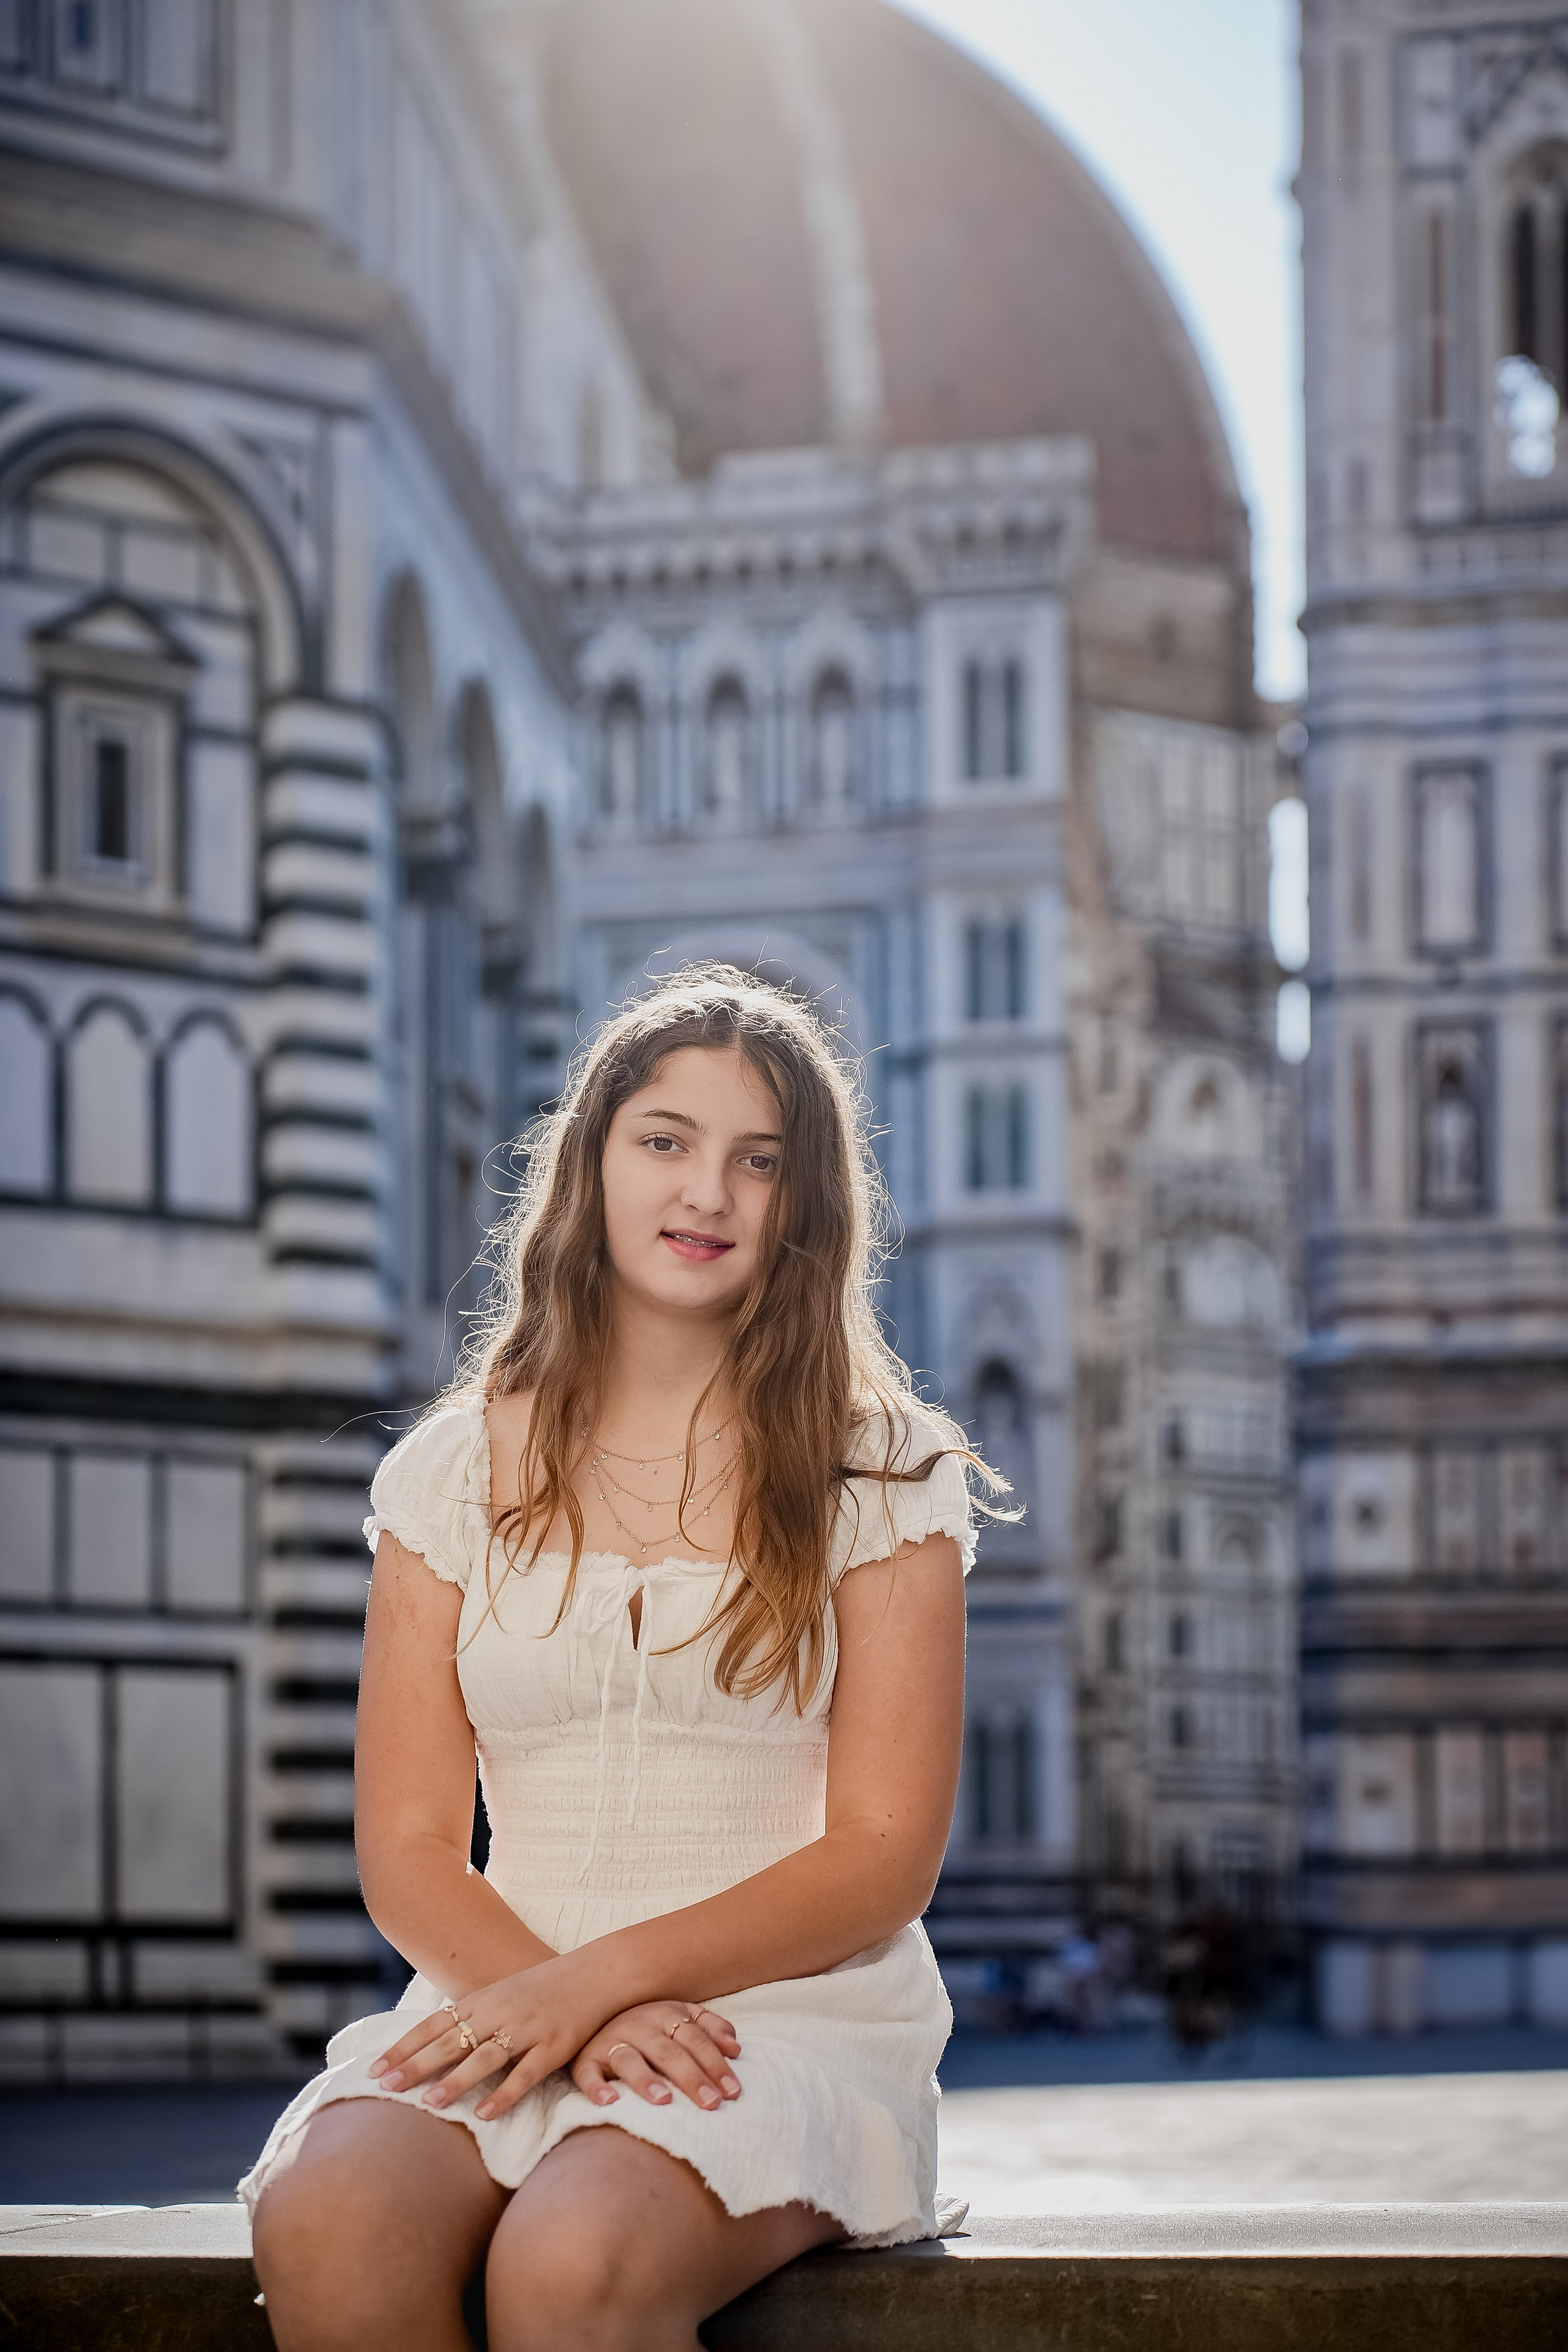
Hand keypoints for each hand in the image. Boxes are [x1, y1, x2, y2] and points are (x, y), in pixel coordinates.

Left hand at [369, 1953, 611, 2120]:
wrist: (597, 1972)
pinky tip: (486, 2114)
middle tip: (385, 2088)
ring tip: (429, 2103)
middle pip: (450, 2041)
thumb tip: (431, 2044)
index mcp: (482, 2001)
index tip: (374, 2071)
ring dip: (456, 2080)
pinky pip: (526, 2073)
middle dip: (416, 2065)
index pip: (432, 2025)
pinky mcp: (555, 2045)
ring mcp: (527, 2028)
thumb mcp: (502, 1994)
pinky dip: (505, 2094)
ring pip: (485, 2057)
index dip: (402, 2048)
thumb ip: (471, 2017)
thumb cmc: (545, 1988)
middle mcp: (500, 2012)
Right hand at [572, 2003, 741, 2112]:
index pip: (695, 2040)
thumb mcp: (679, 2015)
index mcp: (665, 2014)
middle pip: (668, 2051)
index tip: (733, 2091)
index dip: (715, 2064)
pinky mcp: (585, 2059)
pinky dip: (596, 2088)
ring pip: (629, 2059)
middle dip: (692, 2077)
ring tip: (664, 2100)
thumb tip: (736, 2047)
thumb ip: (709, 2027)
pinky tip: (609, 2103)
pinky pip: (587, 2073)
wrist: (593, 2012)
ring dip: (646, 2079)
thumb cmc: (648, 2024)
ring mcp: (610, 2041)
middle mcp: (638, 2025)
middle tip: (711, 2103)